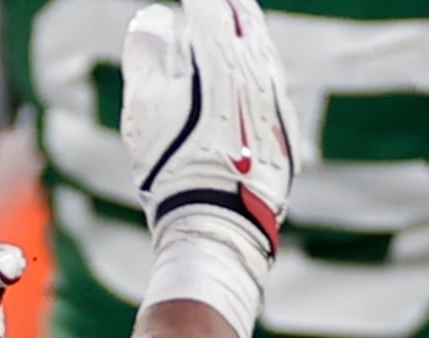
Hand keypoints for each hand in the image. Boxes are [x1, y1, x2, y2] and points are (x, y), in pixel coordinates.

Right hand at [121, 0, 297, 259]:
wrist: (217, 225)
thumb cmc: (172, 168)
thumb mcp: (143, 111)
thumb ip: (145, 57)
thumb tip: (153, 18)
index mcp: (221, 60)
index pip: (209, 7)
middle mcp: (257, 73)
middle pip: (246, 20)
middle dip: (227, 3)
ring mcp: (276, 99)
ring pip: (265, 50)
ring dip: (247, 30)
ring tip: (234, 20)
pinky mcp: (285, 126)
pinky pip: (274, 81)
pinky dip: (260, 65)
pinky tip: (254, 70)